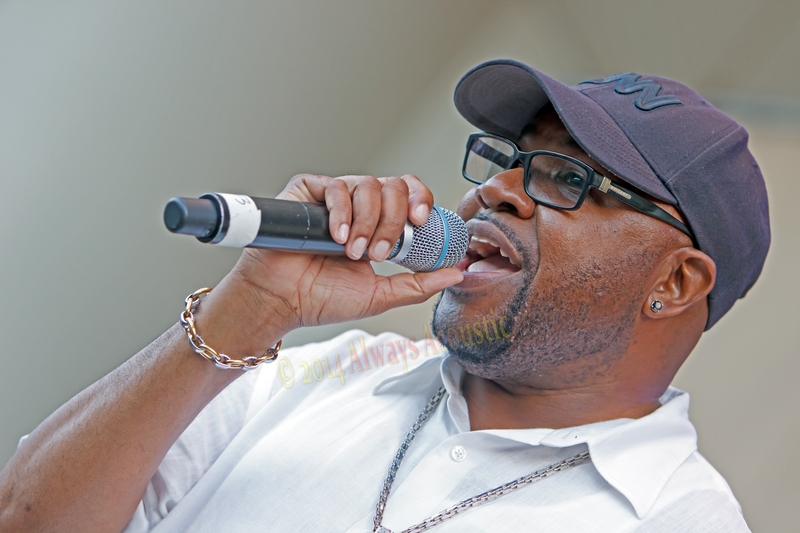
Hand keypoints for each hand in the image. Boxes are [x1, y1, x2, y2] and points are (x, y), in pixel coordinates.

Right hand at [226, 174, 462, 333]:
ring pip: (367, 185)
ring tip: (351, 252)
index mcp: (380, 226)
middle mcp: (360, 208)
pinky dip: (341, 211)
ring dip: (366, 222)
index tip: (420, 223)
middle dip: (392, 222)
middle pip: (394, 187)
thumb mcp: (381, 295)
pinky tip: (336, 236)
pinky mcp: (308, 192)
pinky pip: (335, 186)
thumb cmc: (321, 299)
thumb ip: (419, 284)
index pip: (410, 195)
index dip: (421, 201)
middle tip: (378, 253)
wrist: (282, 302)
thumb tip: (455, 274)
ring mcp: (334, 199)